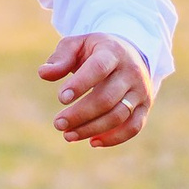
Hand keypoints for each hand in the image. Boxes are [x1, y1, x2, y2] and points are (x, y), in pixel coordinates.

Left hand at [40, 33, 155, 147]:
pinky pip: (133, 127)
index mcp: (113, 52)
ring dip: (92, 129)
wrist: (130, 54)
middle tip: (58, 124)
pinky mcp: (145, 107)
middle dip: (80, 114)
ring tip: (68, 135)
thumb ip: (60, 59)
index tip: (61, 99)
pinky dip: (113, 138)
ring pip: (118, 115)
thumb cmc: (96, 51)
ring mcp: (140, 91)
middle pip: (106, 98)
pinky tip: (92, 142)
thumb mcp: (77, 46)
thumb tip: (43, 74)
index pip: (98, 68)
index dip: (80, 84)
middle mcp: (131, 72)